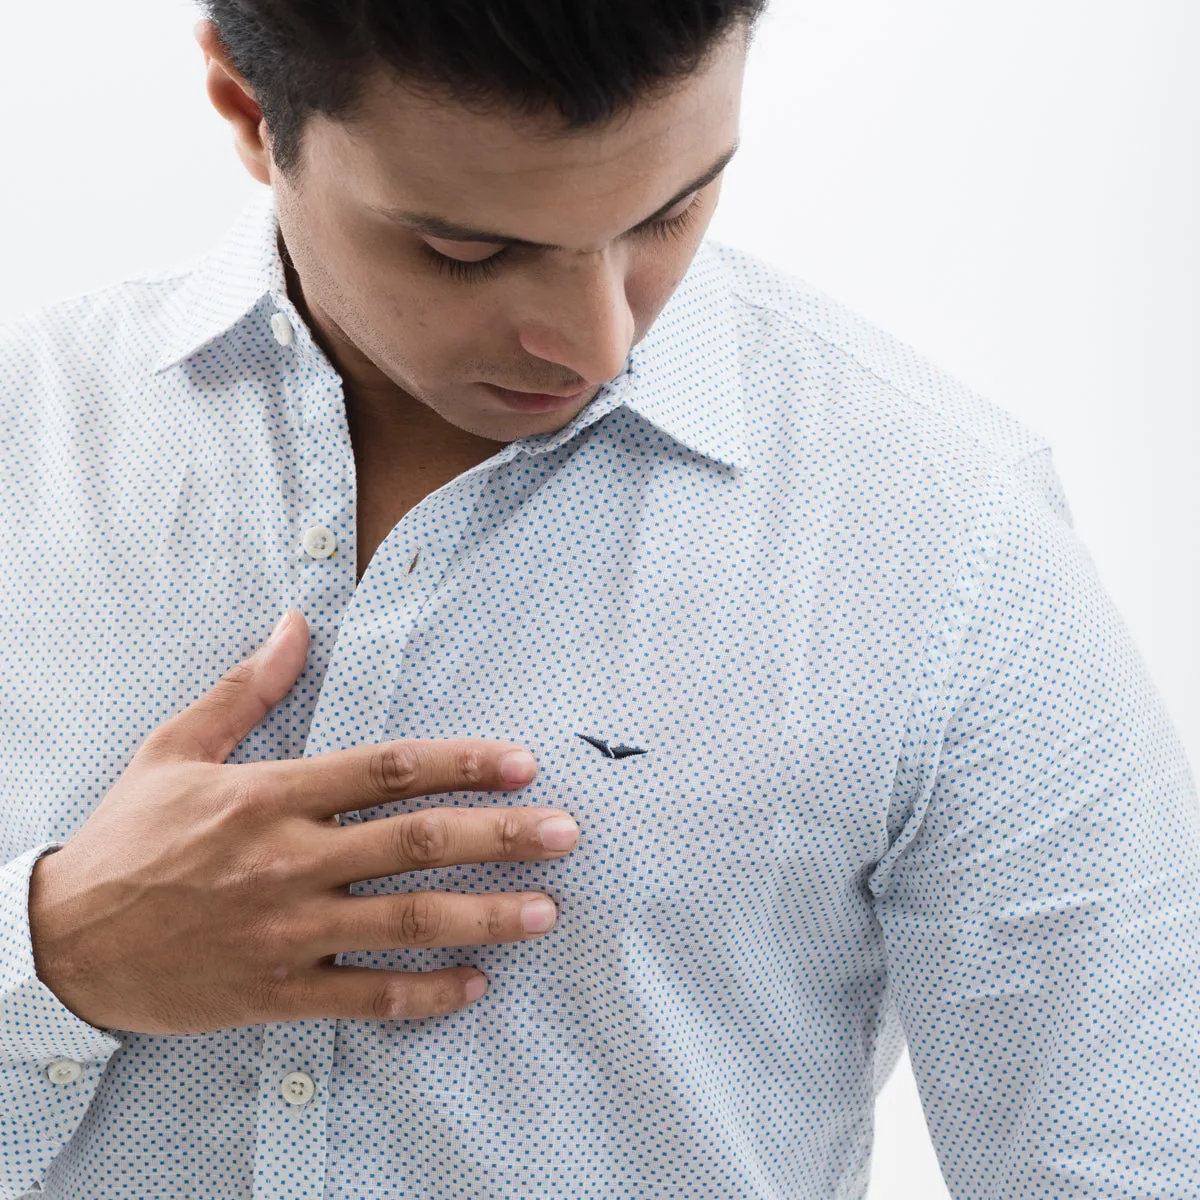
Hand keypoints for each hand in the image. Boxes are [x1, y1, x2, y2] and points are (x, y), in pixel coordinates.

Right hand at [27, 610, 577, 1034]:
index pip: (389, 770)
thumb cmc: (126, 839)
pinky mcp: (275, 991)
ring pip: (405, 922)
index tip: (522, 763)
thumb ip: (244, 690)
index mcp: (271, 796)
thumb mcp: (174, 749)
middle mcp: (289, 861)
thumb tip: (294, 623)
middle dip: (500, 836)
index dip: (464, 763)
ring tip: (544, 911)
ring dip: (483, 916)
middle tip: (564, 834)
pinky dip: (424, 995)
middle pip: (417, 842)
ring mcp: (286, 930)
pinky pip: (365, 998)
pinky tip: (474, 986)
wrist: (61, 943)